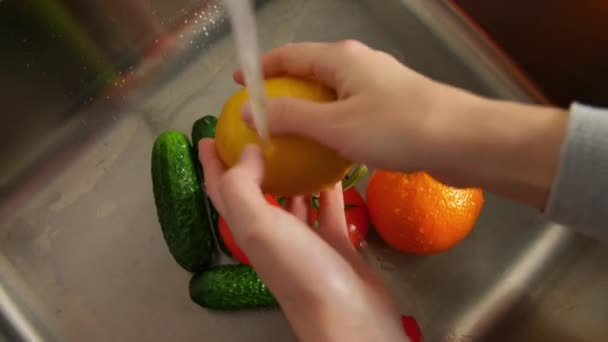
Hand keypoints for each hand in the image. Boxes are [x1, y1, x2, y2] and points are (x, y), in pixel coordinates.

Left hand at [199, 139, 407, 341]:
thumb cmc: (300, 270)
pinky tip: (334, 171)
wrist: (349, 315)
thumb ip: (242, 186)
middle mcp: (272, 234)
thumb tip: (247, 152)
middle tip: (260, 132)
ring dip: (291, 175)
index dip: (212, 164)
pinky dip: (329, 191)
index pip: (222, 190)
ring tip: (298, 144)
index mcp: (248, 229)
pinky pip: (329, 210)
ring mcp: (305, 240)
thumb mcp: (258, 226)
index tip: (210, 136)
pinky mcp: (335, 244)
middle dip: (251, 164)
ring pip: (292, 200)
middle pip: (254, 192)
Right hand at [234, 40, 460, 175]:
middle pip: (310, 72)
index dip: (261, 69)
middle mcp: (359, 65)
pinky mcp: (394, 108)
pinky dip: (332, 125)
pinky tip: (328, 150)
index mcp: (341, 59)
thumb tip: (250, 111)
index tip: (239, 84)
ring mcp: (379, 86)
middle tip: (261, 116)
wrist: (464, 141)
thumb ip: (290, 117)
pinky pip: (351, 112)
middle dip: (284, 91)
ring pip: (332, 95)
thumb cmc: (397, 128)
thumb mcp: (335, 125)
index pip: (289, 55)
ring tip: (289, 136)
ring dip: (308, 111)